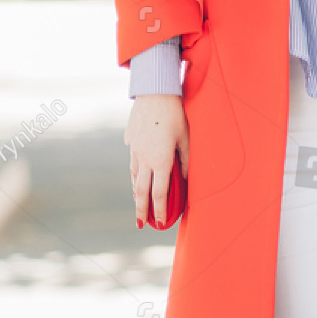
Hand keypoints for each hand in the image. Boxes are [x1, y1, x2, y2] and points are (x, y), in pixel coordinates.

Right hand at [124, 94, 187, 228]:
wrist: (154, 92)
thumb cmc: (176, 115)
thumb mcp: (187, 139)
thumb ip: (187, 162)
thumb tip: (186, 180)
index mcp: (161, 161)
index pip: (159, 193)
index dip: (161, 210)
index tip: (162, 223)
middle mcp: (145, 159)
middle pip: (140, 192)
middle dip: (141, 210)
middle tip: (141, 224)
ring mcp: (134, 150)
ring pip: (133, 177)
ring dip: (136, 193)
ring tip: (139, 205)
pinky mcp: (130, 140)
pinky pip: (131, 162)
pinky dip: (134, 175)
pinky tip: (136, 178)